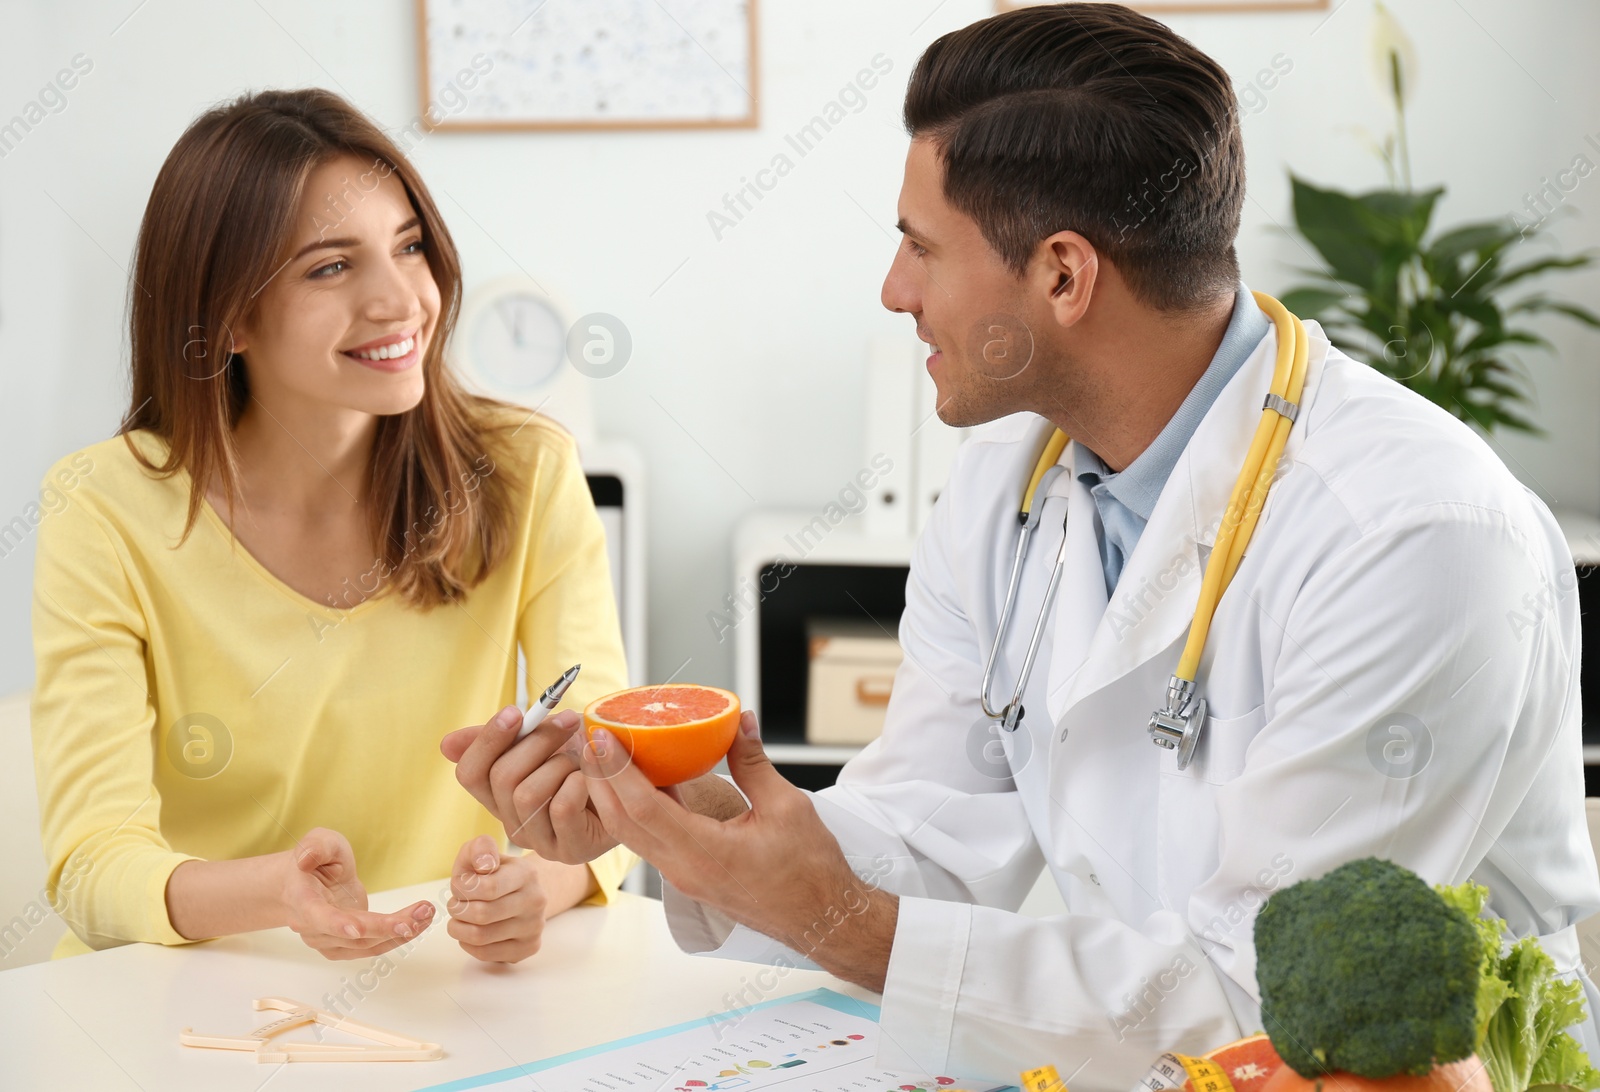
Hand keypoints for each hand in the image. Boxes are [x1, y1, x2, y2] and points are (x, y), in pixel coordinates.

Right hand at [280, 828, 435, 959]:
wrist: (306, 883)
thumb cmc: (316, 859)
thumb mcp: (320, 841)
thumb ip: (317, 846)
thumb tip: (306, 858)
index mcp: (301, 899)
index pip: (317, 916)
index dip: (336, 924)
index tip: (357, 929)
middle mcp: (310, 927)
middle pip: (351, 934)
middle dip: (386, 927)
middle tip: (419, 915)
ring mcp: (326, 941)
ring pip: (366, 944)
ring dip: (399, 932)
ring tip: (426, 913)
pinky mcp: (343, 947)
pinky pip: (372, 947)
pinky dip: (396, 938)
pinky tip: (419, 923)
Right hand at [442, 707, 617, 863]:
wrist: (631, 786)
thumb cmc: (585, 763)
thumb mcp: (545, 743)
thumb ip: (503, 739)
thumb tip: (446, 744)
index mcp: (499, 796)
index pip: (469, 773)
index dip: (487, 740)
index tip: (517, 711)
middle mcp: (513, 822)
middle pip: (502, 778)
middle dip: (538, 741)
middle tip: (570, 720)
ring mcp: (540, 841)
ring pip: (528, 794)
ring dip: (561, 764)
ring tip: (583, 760)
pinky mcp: (571, 850)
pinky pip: (561, 807)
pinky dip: (579, 783)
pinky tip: (592, 779)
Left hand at [445, 834, 548, 962]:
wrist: (523, 893)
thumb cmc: (495, 873)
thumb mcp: (484, 852)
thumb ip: (479, 849)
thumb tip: (484, 864)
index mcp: (526, 873)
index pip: (487, 888)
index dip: (462, 888)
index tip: (459, 884)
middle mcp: (536, 901)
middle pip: (481, 914)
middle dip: (458, 909)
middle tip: (456, 903)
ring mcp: (534, 927)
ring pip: (480, 937)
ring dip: (459, 927)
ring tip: (460, 917)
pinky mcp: (529, 948)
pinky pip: (485, 954)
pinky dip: (467, 944)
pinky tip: (471, 930)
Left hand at [578, 713, 898, 990]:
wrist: (819, 917)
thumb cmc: (809, 868)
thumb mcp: (786, 806)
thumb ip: (754, 764)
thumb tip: (741, 722)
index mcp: (705, 853)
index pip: (644, 809)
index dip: (618, 772)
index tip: (604, 738)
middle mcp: (684, 868)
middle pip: (624, 822)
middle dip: (601, 779)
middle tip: (592, 737)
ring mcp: (683, 875)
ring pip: (632, 834)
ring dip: (612, 796)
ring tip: (605, 756)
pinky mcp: (689, 875)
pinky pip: (650, 840)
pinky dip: (636, 809)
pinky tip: (641, 781)